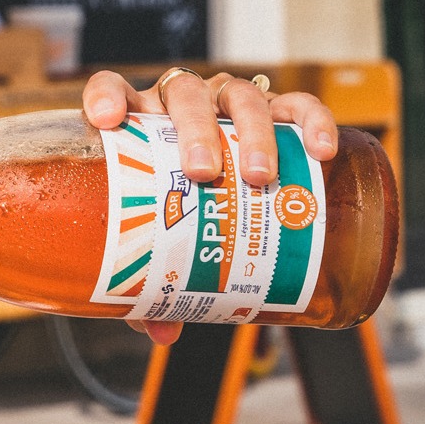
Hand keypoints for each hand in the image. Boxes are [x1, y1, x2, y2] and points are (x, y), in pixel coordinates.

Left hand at [80, 68, 339, 345]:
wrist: (210, 202)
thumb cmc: (173, 221)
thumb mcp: (154, 252)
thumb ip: (148, 288)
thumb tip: (164, 332)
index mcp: (138, 127)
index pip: (113, 91)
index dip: (106, 97)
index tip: (105, 120)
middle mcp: (179, 107)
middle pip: (183, 94)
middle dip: (194, 129)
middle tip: (204, 174)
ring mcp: (227, 105)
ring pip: (237, 95)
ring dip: (251, 129)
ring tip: (260, 176)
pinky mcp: (275, 112)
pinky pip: (295, 104)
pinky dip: (310, 117)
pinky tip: (319, 148)